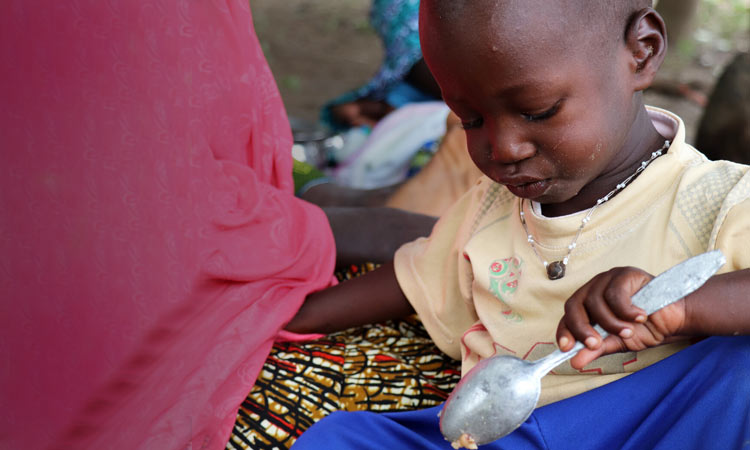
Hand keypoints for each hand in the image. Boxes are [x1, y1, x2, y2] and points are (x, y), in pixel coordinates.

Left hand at [556, 266, 687, 368]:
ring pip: (595, 301)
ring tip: (629, 332)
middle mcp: (594, 288)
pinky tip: (639, 317)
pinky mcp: (625, 274)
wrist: (676, 319)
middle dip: (582, 328)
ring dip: (611, 323)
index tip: (567, 348)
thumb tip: (575, 362)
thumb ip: (597, 349)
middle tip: (595, 344)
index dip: (565, 331)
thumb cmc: (646, 328)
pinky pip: (615, 293)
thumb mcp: (618, 343)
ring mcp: (609, 278)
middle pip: (574, 305)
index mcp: (588, 304)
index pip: (568, 316)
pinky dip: (625, 310)